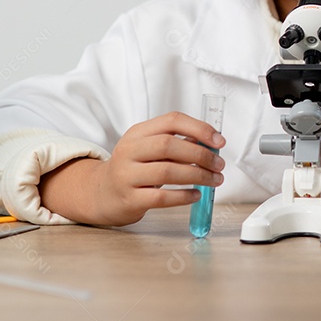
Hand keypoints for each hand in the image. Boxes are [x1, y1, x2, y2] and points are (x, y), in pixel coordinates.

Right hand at [42, 111, 225, 226]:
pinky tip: (196, 195)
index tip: (220, 141)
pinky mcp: (129, 199)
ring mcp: (126, 175)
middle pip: (169, 145)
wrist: (101, 193)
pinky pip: (160, 197)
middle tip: (219, 165)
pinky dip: (183, 196)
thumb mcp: (150, 148)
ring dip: (197, 175)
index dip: (199, 128)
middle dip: (201, 154)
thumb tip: (212, 143)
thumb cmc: (135, 168)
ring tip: (214, 180)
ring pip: (166, 171)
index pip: (171, 120)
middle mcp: (129, 151)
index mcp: (138, 132)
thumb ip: (177, 142)